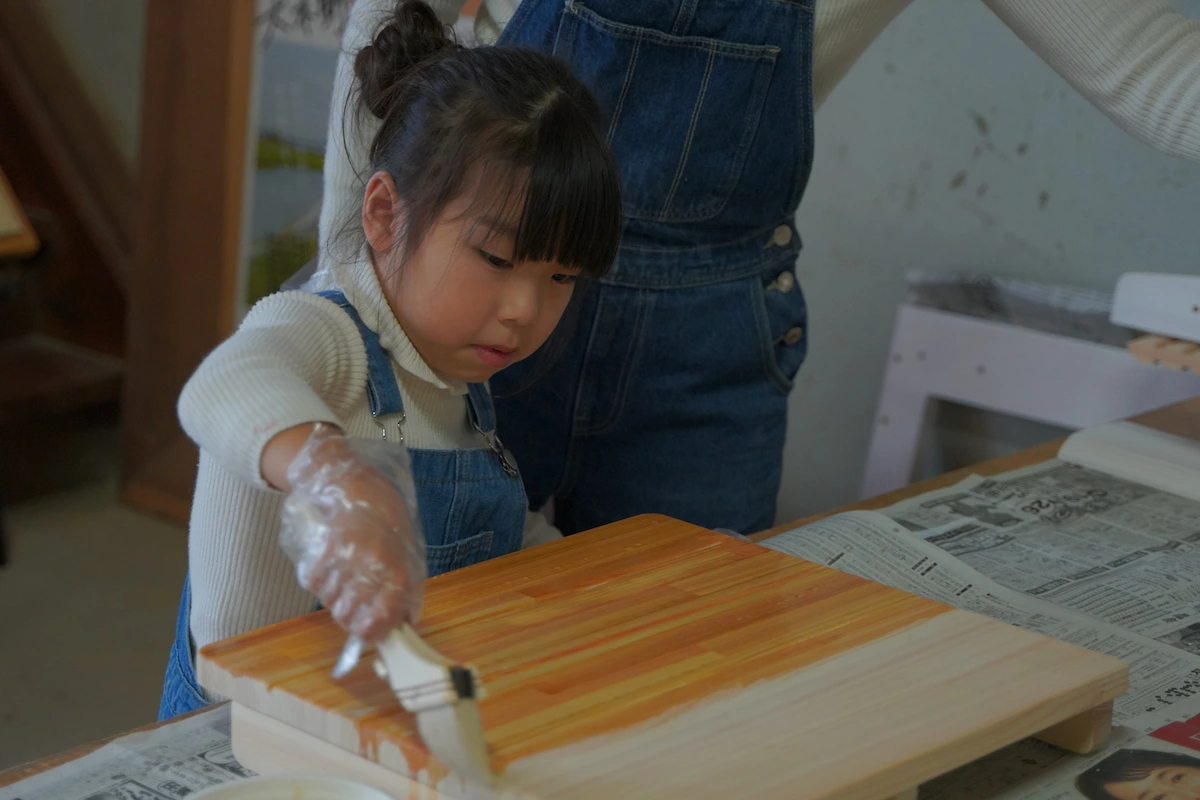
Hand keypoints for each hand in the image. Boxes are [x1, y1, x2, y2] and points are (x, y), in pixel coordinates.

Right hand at [279, 424, 425, 641]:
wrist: (354, 481)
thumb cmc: (386, 517)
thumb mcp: (408, 551)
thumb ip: (404, 588)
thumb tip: (402, 623)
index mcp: (399, 572)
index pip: (379, 622)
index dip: (370, 632)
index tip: (366, 631)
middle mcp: (373, 569)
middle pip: (348, 616)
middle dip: (348, 615)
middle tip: (352, 603)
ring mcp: (347, 559)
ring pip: (329, 601)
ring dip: (334, 596)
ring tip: (343, 577)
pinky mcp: (323, 549)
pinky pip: (314, 582)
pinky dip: (319, 579)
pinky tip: (330, 564)